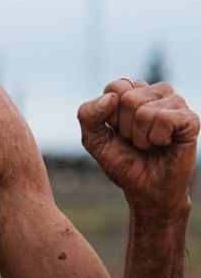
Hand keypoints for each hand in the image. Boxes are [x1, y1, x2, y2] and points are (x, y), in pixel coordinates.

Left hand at [79, 78, 198, 219]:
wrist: (146, 190)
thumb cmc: (123, 162)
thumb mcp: (94, 139)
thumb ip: (88, 115)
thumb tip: (111, 97)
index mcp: (134, 91)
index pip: (115, 87)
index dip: (111, 115)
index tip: (118, 131)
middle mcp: (156, 92)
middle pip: (128, 98)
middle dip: (125, 128)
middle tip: (136, 141)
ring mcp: (176, 103)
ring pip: (145, 110)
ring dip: (141, 136)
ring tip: (149, 144)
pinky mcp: (190, 119)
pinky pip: (165, 119)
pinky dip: (157, 138)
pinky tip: (163, 144)